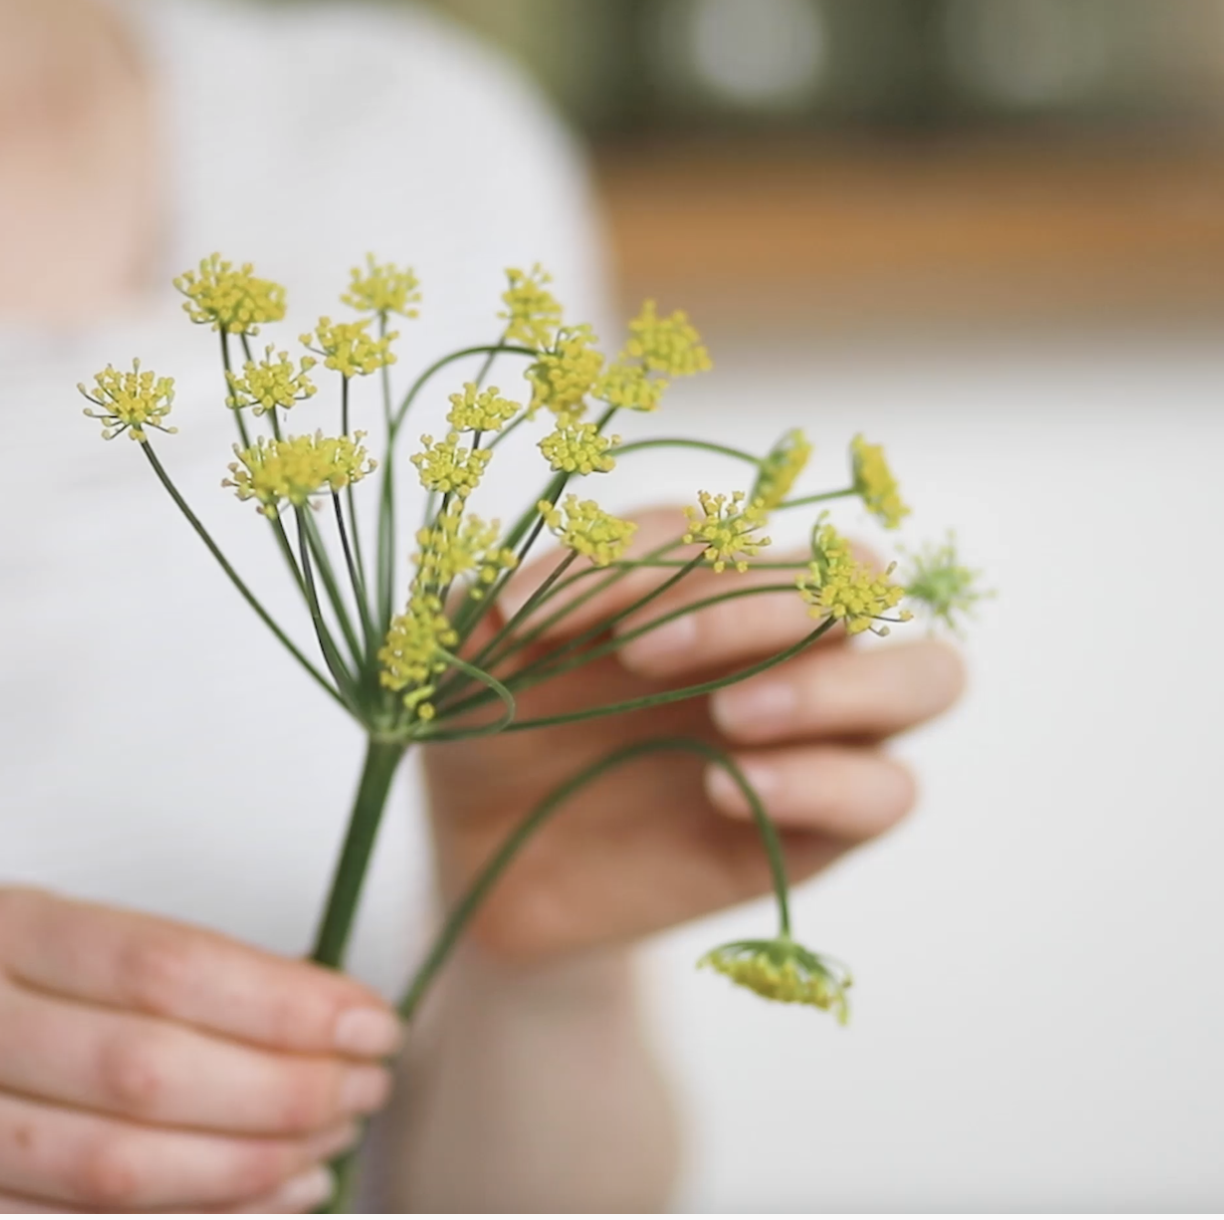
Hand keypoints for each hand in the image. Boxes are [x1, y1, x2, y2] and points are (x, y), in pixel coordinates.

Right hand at [0, 887, 401, 1212]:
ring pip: (116, 1171)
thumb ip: (168, 983)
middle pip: (146, 1072)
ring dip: (251, 1170)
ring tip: (330, 1155)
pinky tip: (263, 1206)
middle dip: (285, 1091)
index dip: (285, 1002)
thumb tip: (332, 1022)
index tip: (374, 1023)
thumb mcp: (51, 961)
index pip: (164, 963)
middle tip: (368, 1094)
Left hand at [424, 508, 965, 961]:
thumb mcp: (468, 665)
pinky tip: (722, 788)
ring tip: (729, 717)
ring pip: (929, 673)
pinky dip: (825, 780)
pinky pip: (890, 792)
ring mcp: (816, 730)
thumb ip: (487, 605)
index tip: (522, 614)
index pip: (716, 530)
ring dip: (837, 681)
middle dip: (753, 602)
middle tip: (641, 654)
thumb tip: (508, 585)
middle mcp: (779, 640)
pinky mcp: (823, 826)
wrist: (493, 867)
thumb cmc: (493, 737)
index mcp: (701, 578)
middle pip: (855, 575)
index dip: (627, 558)